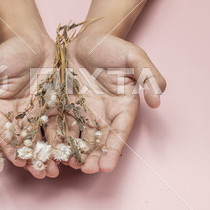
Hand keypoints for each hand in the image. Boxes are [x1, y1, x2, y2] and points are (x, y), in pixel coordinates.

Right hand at [0, 36, 61, 178]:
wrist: (33, 38)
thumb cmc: (7, 53)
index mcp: (0, 110)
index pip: (5, 134)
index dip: (12, 150)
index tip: (21, 163)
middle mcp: (20, 115)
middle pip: (27, 141)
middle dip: (35, 159)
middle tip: (44, 174)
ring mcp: (40, 111)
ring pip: (46, 137)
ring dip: (52, 154)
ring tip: (59, 169)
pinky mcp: (57, 105)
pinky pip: (63, 123)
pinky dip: (68, 138)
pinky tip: (75, 150)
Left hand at [58, 32, 165, 173]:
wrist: (86, 38)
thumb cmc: (112, 46)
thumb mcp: (134, 56)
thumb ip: (149, 75)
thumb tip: (157, 100)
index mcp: (122, 106)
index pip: (120, 132)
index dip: (114, 149)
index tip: (108, 166)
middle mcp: (103, 113)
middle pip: (99, 140)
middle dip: (94, 157)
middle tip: (87, 171)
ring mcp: (83, 111)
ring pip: (80, 137)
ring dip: (76, 153)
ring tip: (70, 166)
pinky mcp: (65, 106)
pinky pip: (61, 125)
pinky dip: (58, 139)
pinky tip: (53, 150)